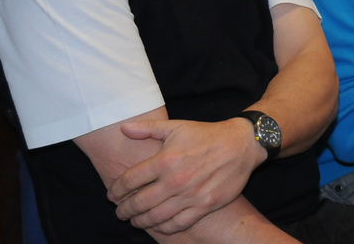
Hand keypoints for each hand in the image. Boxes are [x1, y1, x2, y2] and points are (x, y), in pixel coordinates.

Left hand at [107, 118, 264, 234]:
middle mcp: (175, 180)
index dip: (117, 190)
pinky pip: (178, 224)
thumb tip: (123, 128)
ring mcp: (190, 196)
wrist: (241, 145)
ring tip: (134, 221)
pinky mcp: (204, 206)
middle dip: (124, 210)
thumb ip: (148, 127)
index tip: (112, 194)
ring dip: (140, 221)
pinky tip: (158, 226)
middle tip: (120, 212)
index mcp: (166, 160)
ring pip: (156, 217)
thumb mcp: (176, 126)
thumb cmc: (207, 134)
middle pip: (139, 202)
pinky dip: (164, 228)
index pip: (130, 180)